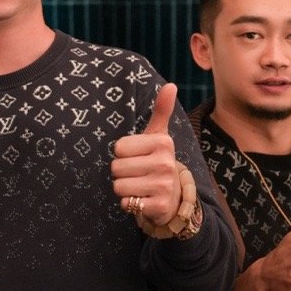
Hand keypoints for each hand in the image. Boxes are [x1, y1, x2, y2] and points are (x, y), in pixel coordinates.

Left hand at [111, 82, 182, 225]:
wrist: (174, 198)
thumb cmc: (158, 161)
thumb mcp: (158, 136)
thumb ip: (161, 111)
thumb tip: (171, 85)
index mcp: (162, 142)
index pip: (118, 148)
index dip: (123, 155)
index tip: (139, 157)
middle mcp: (166, 162)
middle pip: (116, 167)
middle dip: (122, 173)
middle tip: (139, 174)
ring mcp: (164, 185)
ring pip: (118, 186)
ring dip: (124, 189)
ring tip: (140, 186)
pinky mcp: (159, 205)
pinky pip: (126, 203)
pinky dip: (129, 204)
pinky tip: (143, 200)